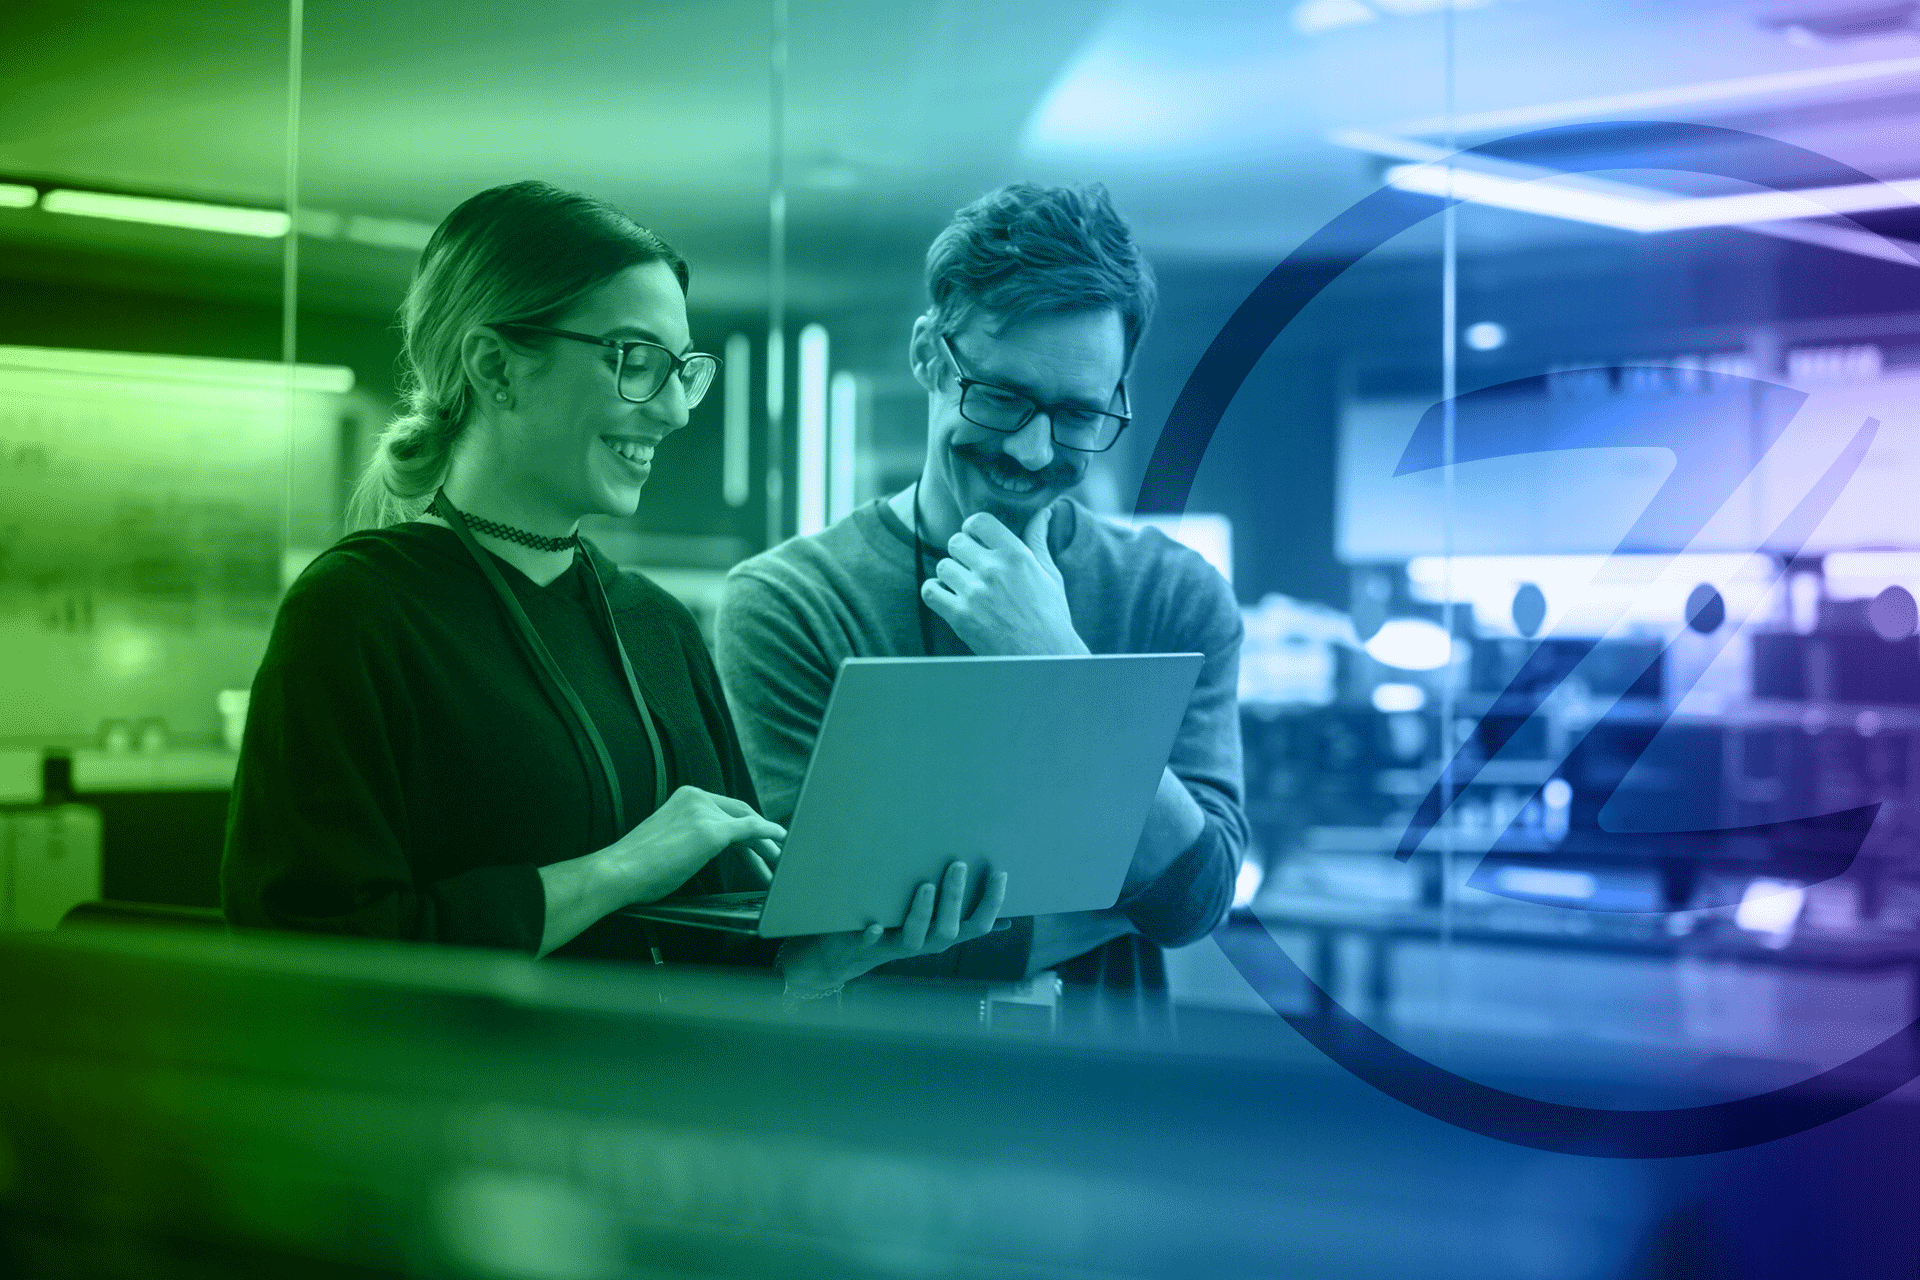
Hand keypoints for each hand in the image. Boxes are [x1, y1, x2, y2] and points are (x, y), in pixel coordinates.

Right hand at [600, 786, 784, 906]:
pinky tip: (780, 842)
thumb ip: (691, 835)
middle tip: (774, 855)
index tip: (754, 845)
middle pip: (740, 814)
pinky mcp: (711, 831)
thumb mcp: (669, 838)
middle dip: (760, 836)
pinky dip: (768, 835)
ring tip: (776, 863)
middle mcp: (697, 797)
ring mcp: (704, 812)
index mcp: (686, 797)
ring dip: (765, 845)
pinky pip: (750, 830)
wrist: (617, 872)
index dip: (744, 827)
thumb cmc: (636, 866)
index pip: (725, 809)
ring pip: (748, 824)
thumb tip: (706, 849)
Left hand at [776, 861, 1008, 996]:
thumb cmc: (897, 930)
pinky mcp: (867, 947)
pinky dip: (874, 936)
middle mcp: (926, 944)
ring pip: (916, 937)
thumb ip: (964, 916)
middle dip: (955, 898)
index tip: (1000, 873)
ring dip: (921, 912)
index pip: (978, 924)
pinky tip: (875, 925)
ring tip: (925, 884)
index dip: (992, 902)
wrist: (848, 955)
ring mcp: (897, 947)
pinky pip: (872, 945)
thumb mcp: (933, 922)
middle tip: (957, 864)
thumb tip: (1007, 920)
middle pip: (948, 929)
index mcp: (943, 935)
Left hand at [919, 506, 1087, 655]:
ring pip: (942, 566)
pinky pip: (930, 591)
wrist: (1044, 657)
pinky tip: (950, 598)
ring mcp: (974, 593)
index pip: (978, 522)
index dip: (973, 529)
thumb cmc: (1050, 615)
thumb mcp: (1049, 572)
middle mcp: (993, 570)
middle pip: (956, 542)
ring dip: (950, 575)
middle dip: (962, 553)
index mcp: (1016, 555)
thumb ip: (1038, 539)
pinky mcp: (959, 616)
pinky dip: (936, 592)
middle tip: (972, 568)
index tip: (976, 540)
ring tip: (965, 587)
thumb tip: (1045, 511)